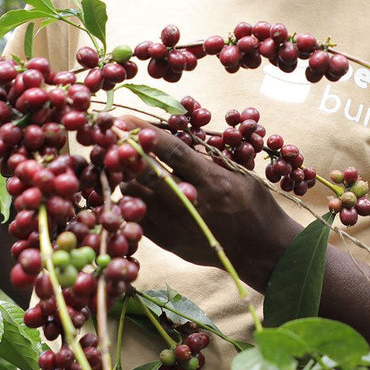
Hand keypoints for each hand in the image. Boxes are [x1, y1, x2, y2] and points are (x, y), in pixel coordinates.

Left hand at [120, 118, 298, 289]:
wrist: (260, 250)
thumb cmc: (254, 205)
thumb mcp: (238, 173)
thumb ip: (207, 158)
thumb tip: (176, 140)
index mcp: (212, 181)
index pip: (172, 151)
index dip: (146, 133)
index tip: (123, 119)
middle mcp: (190, 202)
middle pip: (145, 173)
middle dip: (124, 153)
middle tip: (109, 138)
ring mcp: (175, 225)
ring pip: (134, 194)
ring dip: (126, 177)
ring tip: (124, 165)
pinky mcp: (167, 241)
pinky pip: (136, 217)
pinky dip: (131, 202)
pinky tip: (132, 190)